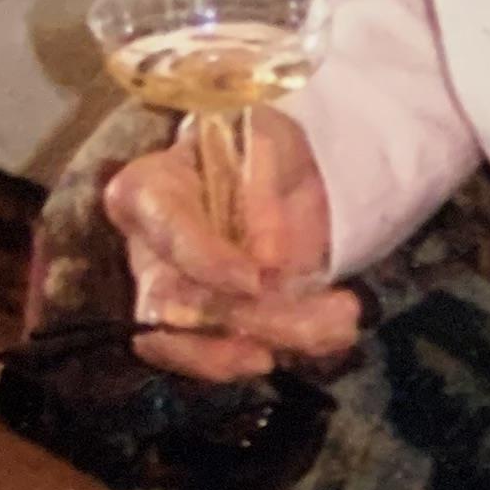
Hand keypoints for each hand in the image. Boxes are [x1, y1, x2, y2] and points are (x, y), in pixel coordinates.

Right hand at [105, 111, 359, 384]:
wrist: (281, 169)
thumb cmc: (256, 142)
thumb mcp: (266, 137)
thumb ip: (262, 186)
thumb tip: (268, 258)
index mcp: (149, 191)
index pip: (164, 232)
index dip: (205, 263)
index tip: (254, 280)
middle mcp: (153, 255)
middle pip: (181, 307)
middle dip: (249, 320)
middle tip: (311, 319)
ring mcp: (181, 297)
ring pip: (208, 343)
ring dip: (278, 340)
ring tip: (339, 325)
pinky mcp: (219, 324)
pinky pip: (242, 352)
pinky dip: (291, 348)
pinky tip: (334, 333)